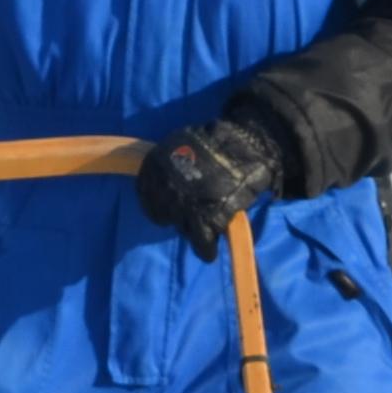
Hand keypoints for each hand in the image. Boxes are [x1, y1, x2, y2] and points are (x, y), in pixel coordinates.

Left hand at [134, 119, 276, 256]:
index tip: (170, 204)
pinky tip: (209, 251)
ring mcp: (183, 204)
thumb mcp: (181, 144)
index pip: (145, 195)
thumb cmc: (215, 141)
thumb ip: (170, 164)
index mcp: (153, 166)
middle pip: (162, 214)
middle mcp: (163, 187)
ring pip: (181, 228)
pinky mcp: (206, 218)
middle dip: (175, 215)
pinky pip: (201, 242)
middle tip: (191, 212)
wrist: (245, 144)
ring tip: (205, 225)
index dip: (160, 202)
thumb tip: (164, 182)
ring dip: (192, 229)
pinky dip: (205, 249)